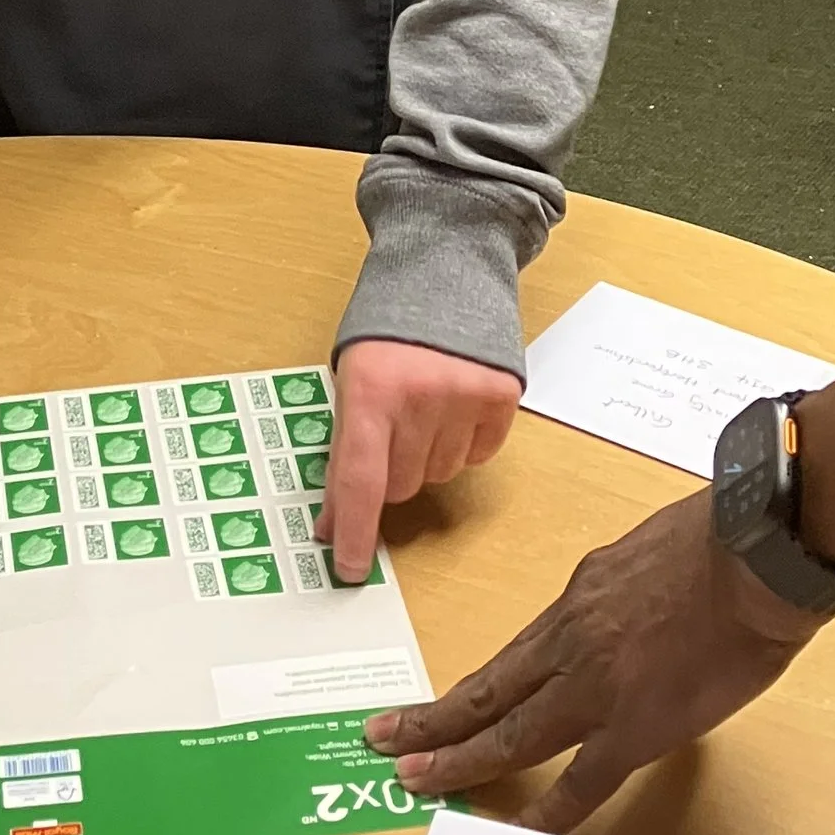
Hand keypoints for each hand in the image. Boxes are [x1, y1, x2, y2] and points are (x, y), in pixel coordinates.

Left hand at [317, 340, 521, 585]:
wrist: (444, 265)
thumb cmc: (386, 331)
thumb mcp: (350, 380)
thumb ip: (342, 453)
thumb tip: (334, 527)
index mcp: (369, 391)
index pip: (360, 481)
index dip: (355, 531)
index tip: (350, 569)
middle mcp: (418, 397)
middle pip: (402, 485)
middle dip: (391, 473)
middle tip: (391, 432)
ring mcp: (463, 395)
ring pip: (441, 474)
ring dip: (429, 455)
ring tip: (424, 406)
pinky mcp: (501, 394)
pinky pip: (479, 454)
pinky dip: (465, 441)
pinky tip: (454, 404)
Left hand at [366, 492, 818, 833]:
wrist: (754, 554)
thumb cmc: (718, 543)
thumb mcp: (644, 556)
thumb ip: (618, 597)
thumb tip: (613, 624)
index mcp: (577, 600)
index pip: (512, 658)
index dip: (470, 688)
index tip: (435, 706)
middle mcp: (570, 642)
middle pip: (489, 692)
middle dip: (434, 722)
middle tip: (384, 740)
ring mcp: (596, 689)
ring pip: (512, 734)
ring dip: (460, 759)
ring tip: (416, 779)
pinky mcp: (634, 727)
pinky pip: (580, 782)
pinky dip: (548, 813)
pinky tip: (517, 834)